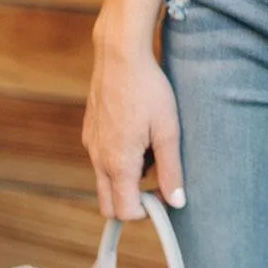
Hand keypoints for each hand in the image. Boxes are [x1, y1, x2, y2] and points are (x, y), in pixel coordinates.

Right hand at [82, 38, 185, 219]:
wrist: (120, 55)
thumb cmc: (148, 89)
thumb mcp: (168, 129)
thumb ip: (171, 169)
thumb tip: (177, 202)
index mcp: (118, 162)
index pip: (125, 211)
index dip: (146, 212)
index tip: (165, 195)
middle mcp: (98, 158)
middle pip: (108, 203)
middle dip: (132, 202)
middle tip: (158, 180)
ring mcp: (91, 144)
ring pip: (105, 180)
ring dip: (127, 178)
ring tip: (151, 147)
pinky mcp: (90, 131)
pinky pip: (101, 158)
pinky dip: (118, 159)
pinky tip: (138, 132)